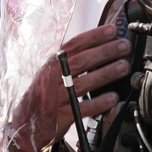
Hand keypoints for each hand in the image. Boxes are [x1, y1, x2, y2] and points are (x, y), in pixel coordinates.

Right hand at [9, 23, 130, 151]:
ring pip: (83, 83)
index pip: (74, 45)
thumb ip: (72, 59)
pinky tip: (113, 98)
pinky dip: (98, 103)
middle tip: (124, 46)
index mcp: (54, 64)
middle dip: (105, 51)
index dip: (94, 36)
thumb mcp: (53, 72)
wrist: (27, 122)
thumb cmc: (46, 93)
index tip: (112, 30)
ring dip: (106, 73)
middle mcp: (54, 78)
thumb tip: (101, 44)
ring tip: (124, 67)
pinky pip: (82, 108)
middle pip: (81, 61)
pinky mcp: (61, 115)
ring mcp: (57, 97)